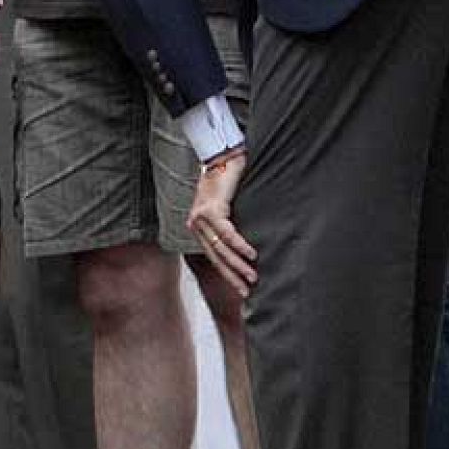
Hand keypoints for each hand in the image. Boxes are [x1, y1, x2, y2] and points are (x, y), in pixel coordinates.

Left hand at [186, 148, 257, 297]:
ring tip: (253, 277)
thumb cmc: (228, 182)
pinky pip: (226, 232)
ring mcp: (200, 217)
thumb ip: (229, 227)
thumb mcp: (226, 209)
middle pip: (215, 257)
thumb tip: (246, 250)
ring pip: (220, 248)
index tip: (241, 289)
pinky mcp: (210, 209)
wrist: (223, 156)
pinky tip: (251, 255)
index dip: (227, 273)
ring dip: (238, 264)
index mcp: (198, 226)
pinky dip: (240, 245)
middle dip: (233, 276)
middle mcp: (195, 224)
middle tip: (247, 292)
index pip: (213, 256)